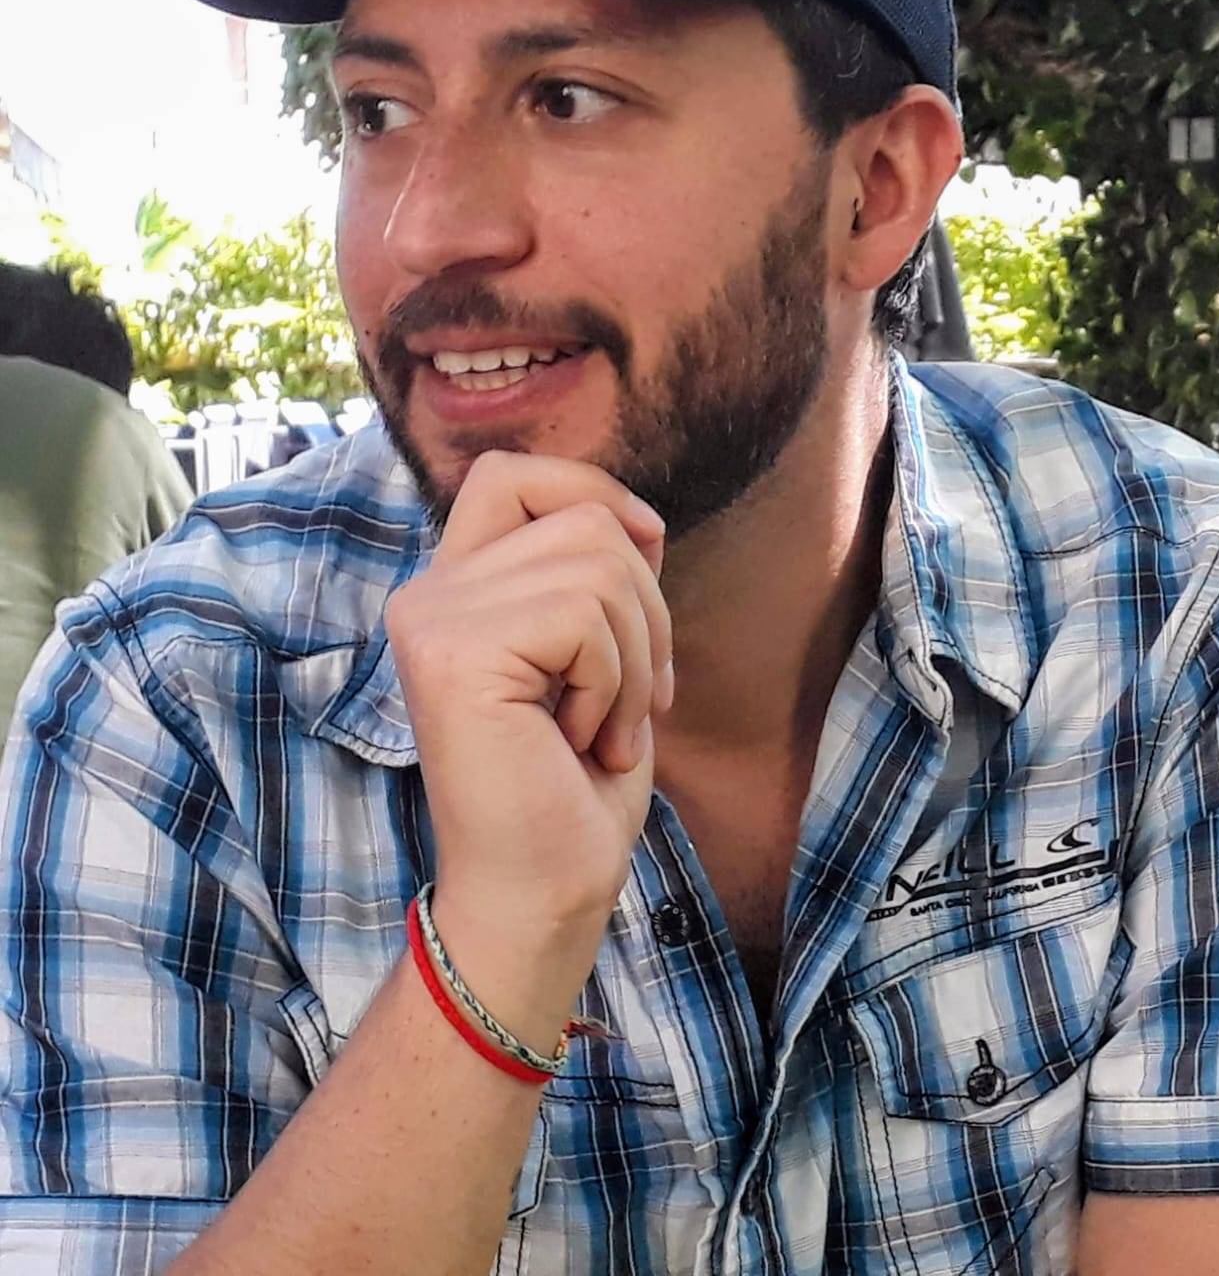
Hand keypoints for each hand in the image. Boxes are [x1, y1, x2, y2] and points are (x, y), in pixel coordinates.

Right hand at [384, 452, 673, 1036]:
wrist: (544, 889)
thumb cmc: (575, 786)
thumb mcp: (599, 654)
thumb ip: (593, 576)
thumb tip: (636, 516)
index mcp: (458, 588)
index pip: (513, 473)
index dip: (593, 491)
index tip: (644, 556)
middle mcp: (428, 592)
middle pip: (584, 519)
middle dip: (646, 610)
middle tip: (628, 703)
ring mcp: (431, 618)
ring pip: (597, 565)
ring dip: (635, 658)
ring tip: (604, 729)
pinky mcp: (450, 654)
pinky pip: (582, 617)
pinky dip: (612, 685)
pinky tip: (580, 741)